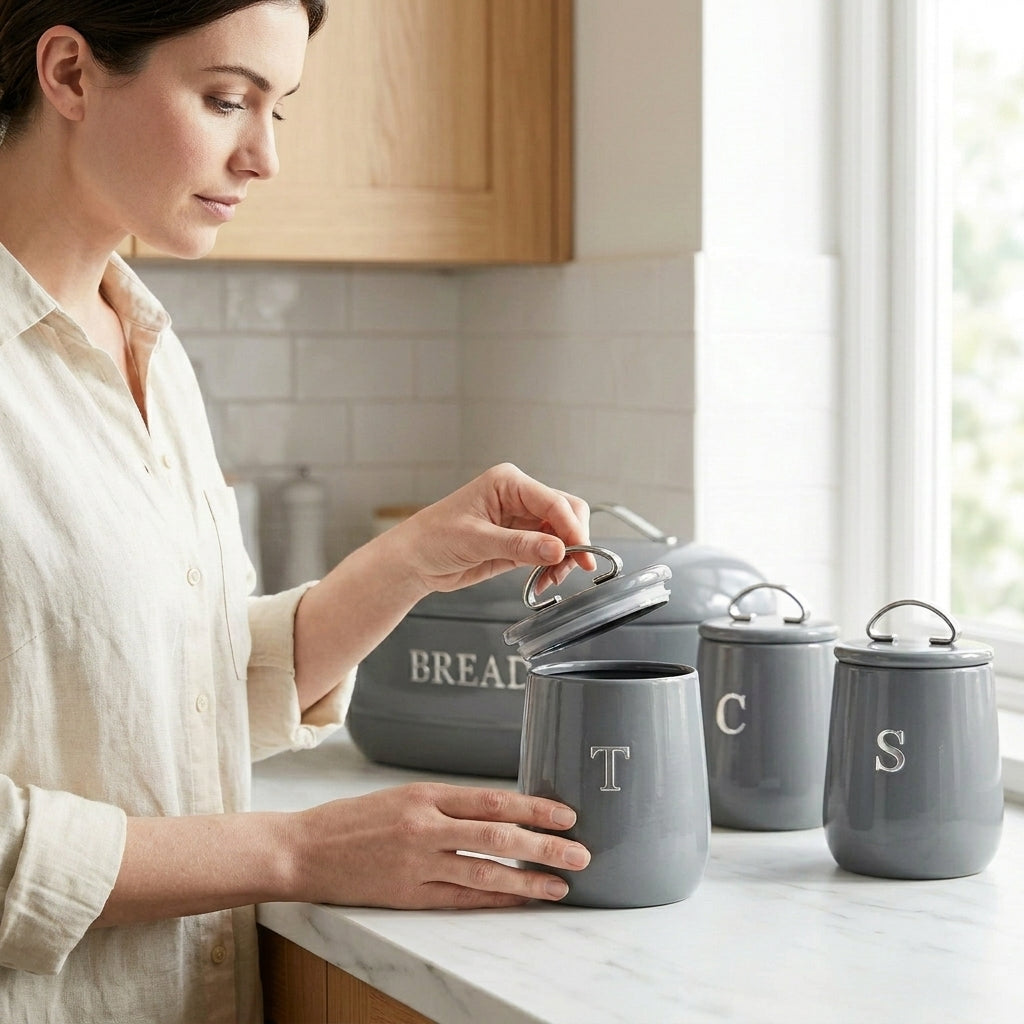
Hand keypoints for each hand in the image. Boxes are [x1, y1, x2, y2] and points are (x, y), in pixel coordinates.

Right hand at [292, 783, 590, 908]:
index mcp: (425, 795)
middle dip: (544, 844)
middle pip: (497, 835)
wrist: (304, 849)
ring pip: (485, 871)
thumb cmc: (353, 820)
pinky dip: (493, 899)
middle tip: (580, 851)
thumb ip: (445, 805)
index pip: (491, 799)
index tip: (565, 814)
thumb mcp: (402, 796)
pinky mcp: (407, 894)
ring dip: (528, 879)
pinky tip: (518, 900)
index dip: (533, 807)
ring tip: (560, 884)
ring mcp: (417, 863)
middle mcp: (425, 826)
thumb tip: (497, 813)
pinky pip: (460, 898)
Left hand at [393, 463, 594, 595]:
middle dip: (573, 541)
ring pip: (562, 534)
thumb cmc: (432, 538)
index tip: (583, 554)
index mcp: (508, 483)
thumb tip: (558, 549)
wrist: (414, 561)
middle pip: (566, 513)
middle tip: (573, 569)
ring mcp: (521, 519)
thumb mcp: (476, 540)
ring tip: (550, 580)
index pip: (554, 502)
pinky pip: (549, 550)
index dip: (573, 528)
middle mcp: (519, 497)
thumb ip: (519, 545)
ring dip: (563, 558)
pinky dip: (552, 567)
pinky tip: (543, 580)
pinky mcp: (520, 541)